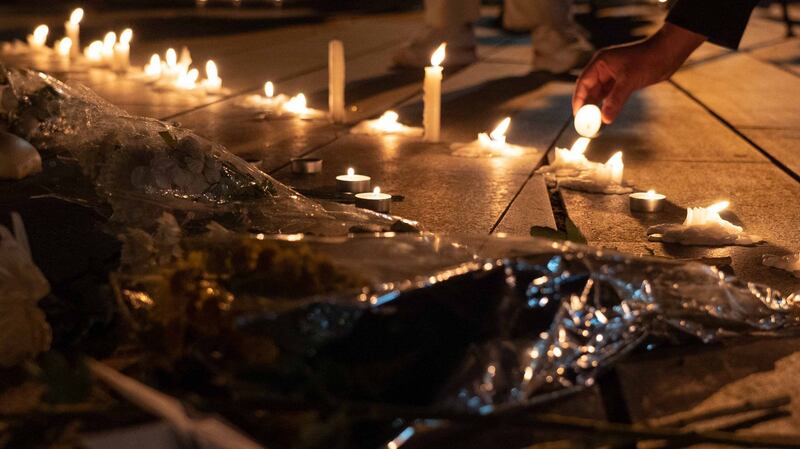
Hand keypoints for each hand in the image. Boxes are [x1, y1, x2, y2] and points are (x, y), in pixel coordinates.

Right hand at [572, 23, 706, 123]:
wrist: (668, 54)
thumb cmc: (648, 60)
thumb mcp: (629, 81)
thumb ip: (615, 100)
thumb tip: (605, 119)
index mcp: (600, 62)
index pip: (583, 82)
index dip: (579, 99)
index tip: (577, 115)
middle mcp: (603, 68)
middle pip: (589, 89)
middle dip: (587, 106)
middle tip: (584, 123)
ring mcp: (612, 75)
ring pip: (599, 94)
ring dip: (597, 107)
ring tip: (594, 122)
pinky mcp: (621, 81)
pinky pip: (610, 95)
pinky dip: (607, 105)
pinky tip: (605, 115)